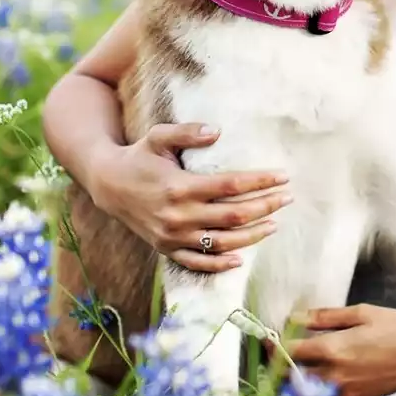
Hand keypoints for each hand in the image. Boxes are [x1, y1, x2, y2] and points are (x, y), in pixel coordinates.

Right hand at [90, 123, 292, 272]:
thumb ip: (187, 133)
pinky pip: (196, 262)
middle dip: (265, 206)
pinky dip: (219, 264)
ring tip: (275, 223)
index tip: (283, 175)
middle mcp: (178, 215)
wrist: (108, 185)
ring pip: (222, 242)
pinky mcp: (166, 248)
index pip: (231, 186)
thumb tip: (217, 131)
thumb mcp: (159, 137)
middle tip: (288, 197)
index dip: (260, 181)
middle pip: (233, 216)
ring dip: (252, 235)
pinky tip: (240, 259)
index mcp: (180, 186)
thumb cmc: (139, 156)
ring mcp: (172, 236)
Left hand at [285, 304, 395, 395]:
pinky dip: (317, 393)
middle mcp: (334, 375)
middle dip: (281, 366)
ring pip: (307, 392)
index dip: (274, 345)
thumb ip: (327, 317)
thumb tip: (296, 317)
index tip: (268, 338)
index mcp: (334, 349)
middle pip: (292, 377)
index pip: (290, 352)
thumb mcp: (363, 313)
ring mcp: (344, 393)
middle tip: (278, 355)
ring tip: (297, 367)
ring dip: (297, 381)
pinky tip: (322, 381)